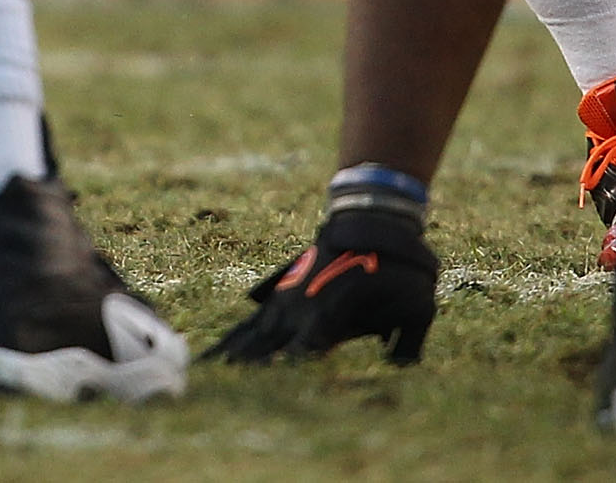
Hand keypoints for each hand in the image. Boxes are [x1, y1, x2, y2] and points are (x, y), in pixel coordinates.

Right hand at [203, 208, 435, 365]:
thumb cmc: (396, 267)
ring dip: (226, 360)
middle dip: (242, 374)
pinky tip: (212, 360)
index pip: (302, 355)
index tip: (268, 388)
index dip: (286, 372)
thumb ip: (408, 346)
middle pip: (263, 350)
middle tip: (215, 394)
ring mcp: (284, 305)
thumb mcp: (417, 308)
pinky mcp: (280, 300)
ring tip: (198, 379)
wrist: (370, 221)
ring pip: (248, 339)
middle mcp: (297, 313)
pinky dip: (229, 344)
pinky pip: (248, 326)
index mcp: (327, 317)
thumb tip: (401, 372)